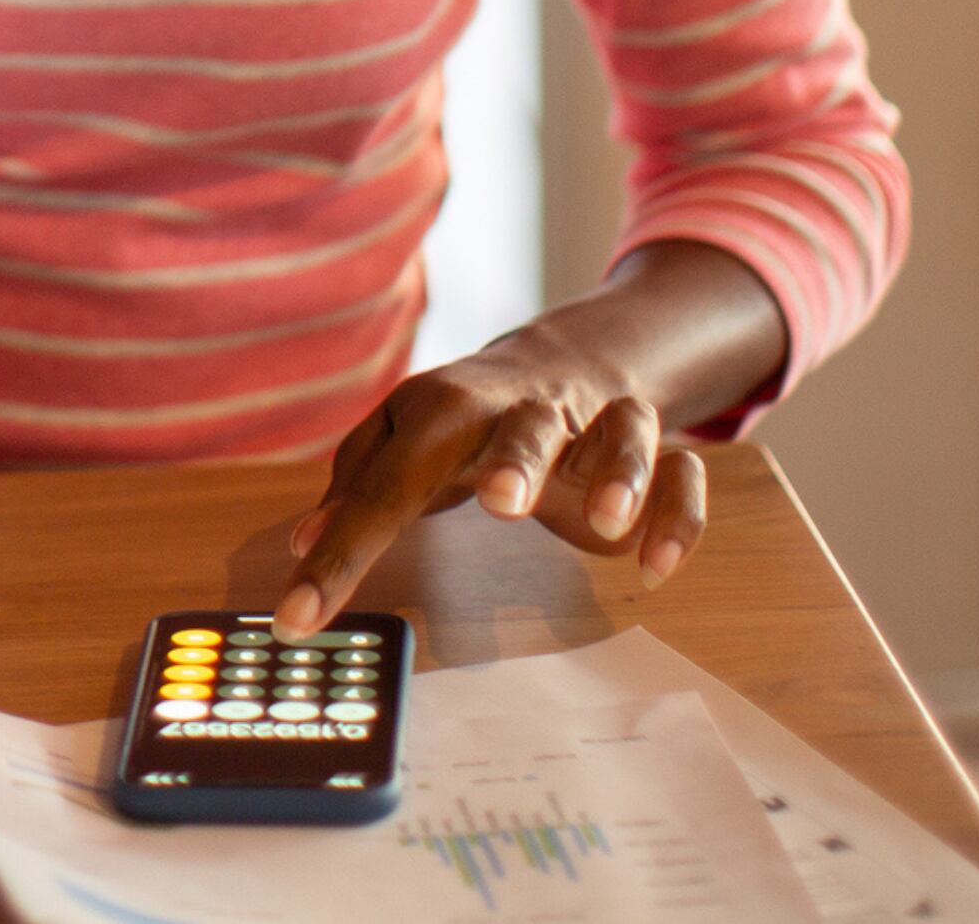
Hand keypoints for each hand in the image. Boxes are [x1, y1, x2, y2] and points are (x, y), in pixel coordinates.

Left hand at [273, 325, 707, 642]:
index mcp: (444, 412)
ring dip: (617, 469)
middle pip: (524, 424)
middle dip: (516, 458)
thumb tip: (302, 544)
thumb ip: (354, 490)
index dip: (338, 551)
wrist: (562, 360)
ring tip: (606, 521)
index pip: (384, 485)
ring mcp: (592, 426)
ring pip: (620, 429)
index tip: (297, 618)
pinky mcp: (650, 451)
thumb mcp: (400, 445)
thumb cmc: (463, 423)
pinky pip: (681, 472)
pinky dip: (677, 512)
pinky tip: (653, 563)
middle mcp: (522, 411)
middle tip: (502, 501)